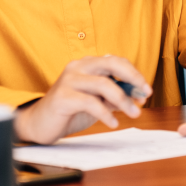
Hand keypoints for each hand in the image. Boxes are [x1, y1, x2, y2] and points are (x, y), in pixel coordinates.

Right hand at [14, 55, 151, 144]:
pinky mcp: (62, 97)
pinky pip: (90, 102)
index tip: (146, 90)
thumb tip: (138, 97)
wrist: (39, 124)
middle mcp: (78, 67)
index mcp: (87, 64)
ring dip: (123, 100)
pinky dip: (106, 113)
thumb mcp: (97, 101)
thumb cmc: (69, 110)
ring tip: (133, 113)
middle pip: (111, 63)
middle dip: (133, 77)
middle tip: (145, 94)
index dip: (134, 74)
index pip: (116, 61)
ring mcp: (69, 80)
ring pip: (103, 84)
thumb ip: (115, 97)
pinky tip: (113, 123)